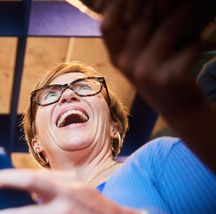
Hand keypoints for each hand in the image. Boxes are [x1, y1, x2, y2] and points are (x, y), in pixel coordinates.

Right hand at [100, 0, 213, 118]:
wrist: (178, 109)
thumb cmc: (160, 75)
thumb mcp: (139, 56)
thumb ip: (135, 32)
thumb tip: (143, 2)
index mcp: (116, 57)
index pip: (108, 25)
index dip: (119, 5)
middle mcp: (126, 64)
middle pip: (142, 19)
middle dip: (160, 3)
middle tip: (172, 1)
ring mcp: (146, 71)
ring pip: (169, 28)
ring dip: (186, 12)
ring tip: (194, 6)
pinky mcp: (169, 77)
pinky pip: (190, 45)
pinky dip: (198, 41)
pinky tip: (197, 44)